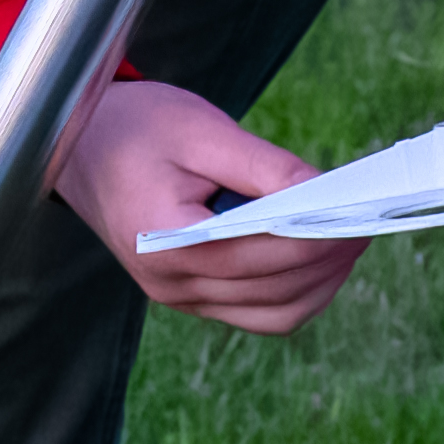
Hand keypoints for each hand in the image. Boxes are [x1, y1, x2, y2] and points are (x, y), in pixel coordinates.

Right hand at [54, 79, 365, 334]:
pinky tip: (317, 254)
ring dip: (319, 283)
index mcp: (164, 241)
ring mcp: (179, 297)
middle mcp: (170, 284)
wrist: (74, 145)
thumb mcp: (200, 131)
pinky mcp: (190, 295)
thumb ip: (265, 168)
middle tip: (368, 222)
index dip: (318, 239)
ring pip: (272, 315)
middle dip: (328, 260)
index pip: (261, 256)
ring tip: (349, 237)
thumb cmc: (134, 127)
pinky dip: (296, 291)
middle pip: (273, 293)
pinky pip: (257, 312)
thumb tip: (324, 193)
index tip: (361, 214)